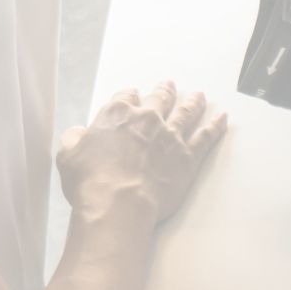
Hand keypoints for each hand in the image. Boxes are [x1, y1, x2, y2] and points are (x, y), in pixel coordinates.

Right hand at [58, 81, 226, 222]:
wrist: (119, 204)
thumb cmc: (91, 182)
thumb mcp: (68, 154)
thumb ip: (74, 138)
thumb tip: (78, 133)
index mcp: (117, 114)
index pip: (125, 97)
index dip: (129, 97)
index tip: (133, 96)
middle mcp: (147, 119)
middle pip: (160, 99)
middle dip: (165, 91)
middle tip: (169, 86)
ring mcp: (171, 136)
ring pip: (186, 113)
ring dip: (194, 102)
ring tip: (200, 96)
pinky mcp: (188, 157)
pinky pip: (206, 137)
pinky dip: (216, 126)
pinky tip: (222, 119)